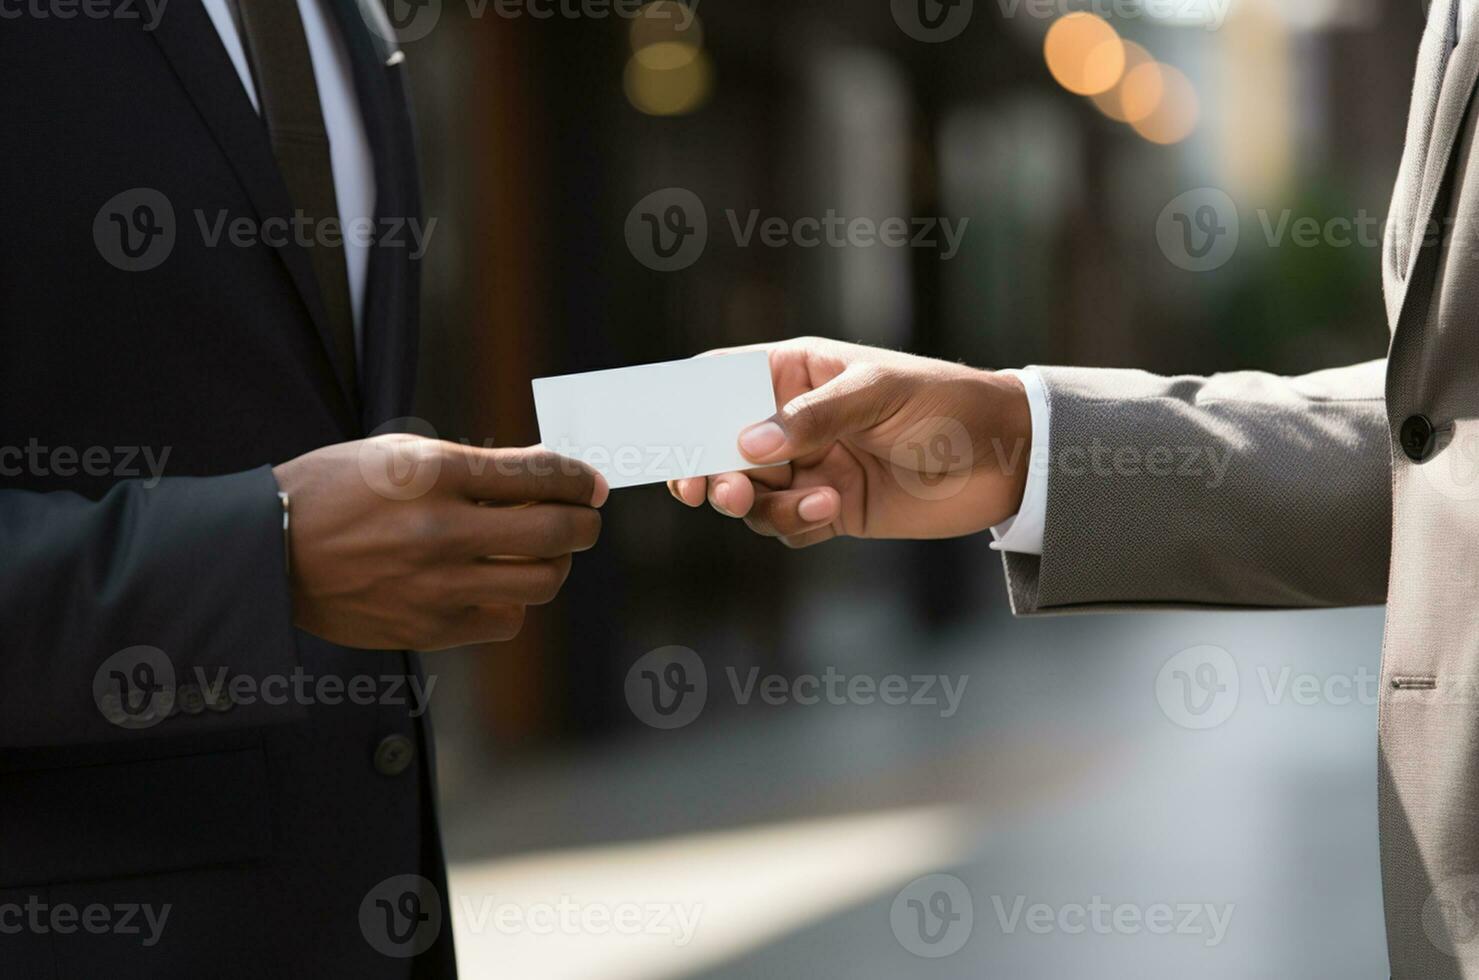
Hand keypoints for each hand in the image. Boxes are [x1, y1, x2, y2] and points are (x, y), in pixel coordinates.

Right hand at [273, 436, 605, 650]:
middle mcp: (440, 531)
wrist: (269, 552)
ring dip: (555, 564)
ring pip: (540, 582)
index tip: (591, 483)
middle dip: (584, 523)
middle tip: (583, 518)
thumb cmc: (336, 491)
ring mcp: (435, 585)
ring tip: (541, 551)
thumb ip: (477, 465)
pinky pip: (505, 621)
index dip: (578, 478)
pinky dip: (514, 602)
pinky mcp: (428, 628)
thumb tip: (547, 468)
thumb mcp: (401, 453)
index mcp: (433, 474)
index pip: (537, 474)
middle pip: (554, 534)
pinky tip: (498, 583)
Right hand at [668, 338, 1030, 546]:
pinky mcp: (830, 508)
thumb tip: (747, 444)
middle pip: (721, 448)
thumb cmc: (946, 402)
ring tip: (813, 502)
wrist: (1006, 459)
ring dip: (764, 506)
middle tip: (716, 491)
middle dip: (713, 473)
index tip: (669, 444)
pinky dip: (798, 526)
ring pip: (751, 496)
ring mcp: (808, 466)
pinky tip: (834, 512)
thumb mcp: (878, 394)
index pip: (720, 383)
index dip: (686, 409)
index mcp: (794, 372)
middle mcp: (792, 420)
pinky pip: (786, 526)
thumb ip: (812, 418)